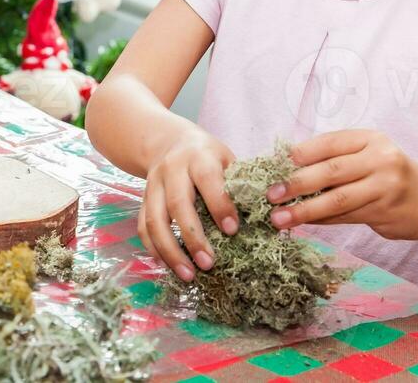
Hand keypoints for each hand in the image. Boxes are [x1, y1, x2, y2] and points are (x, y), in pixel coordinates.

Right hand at [138, 130, 239, 282]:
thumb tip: (275, 220)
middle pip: (177, 203)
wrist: (167, 141)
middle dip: (193, 236)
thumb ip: (243, 186)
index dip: (219, 205)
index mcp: (199, 157)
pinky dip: (154, 248)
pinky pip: (143, 226)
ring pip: (154, 219)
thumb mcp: (227, 160)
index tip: (233, 231)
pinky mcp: (142, 198)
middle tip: (209, 264)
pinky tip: (167, 266)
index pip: (208, 180)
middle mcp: (172, 169)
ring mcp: (153, 184)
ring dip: (170, 250)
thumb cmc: (207, 156)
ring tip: (188, 275)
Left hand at [266, 129, 417, 240]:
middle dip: (296, 184)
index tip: (276, 164)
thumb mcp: (368, 153)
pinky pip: (346, 217)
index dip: (301, 153)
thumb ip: (335, 157)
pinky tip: (303, 223)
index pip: (330, 143)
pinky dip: (321, 220)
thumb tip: (285, 167)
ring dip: (304, 210)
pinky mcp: (386, 212)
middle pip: (331, 171)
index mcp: (370, 139)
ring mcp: (385, 187)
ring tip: (279, 218)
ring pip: (337, 200)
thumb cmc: (388, 173)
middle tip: (271, 195)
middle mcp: (381, 160)